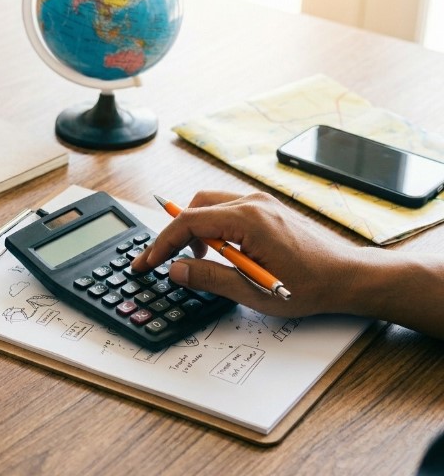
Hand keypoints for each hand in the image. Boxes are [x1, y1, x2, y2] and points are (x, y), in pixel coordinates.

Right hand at [131, 191, 360, 317]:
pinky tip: (218, 252)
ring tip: (194, 261)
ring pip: (210, 206)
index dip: (162, 244)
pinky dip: (212, 228)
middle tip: (164, 262)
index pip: (188, 223)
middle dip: (175, 234)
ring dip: (194, 231)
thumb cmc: (311, 285)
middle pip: (195, 208)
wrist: (347, 276)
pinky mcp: (266, 209)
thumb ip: (209, 278)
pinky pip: (227, 210)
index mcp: (248, 219)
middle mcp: (253, 203)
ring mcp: (261, 203)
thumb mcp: (253, 291)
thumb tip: (176, 270)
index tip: (147, 262)